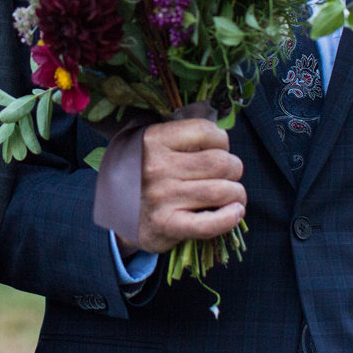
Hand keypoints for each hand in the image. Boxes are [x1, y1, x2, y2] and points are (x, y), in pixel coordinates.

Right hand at [122, 119, 244, 254]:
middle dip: (233, 168)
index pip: (205, 131)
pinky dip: (230, 218)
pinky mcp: (167, 225)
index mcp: (154, 140)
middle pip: (220, 162)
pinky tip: (235, 212)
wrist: (116, 211)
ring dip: (236, 193)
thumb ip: (183, 133)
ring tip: (233, 194)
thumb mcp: (152, 143)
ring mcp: (162, 198)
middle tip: (228, 174)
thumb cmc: (143, 171)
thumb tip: (220, 127)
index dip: (221, 140)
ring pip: (221, 191)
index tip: (219, 149)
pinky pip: (210, 224)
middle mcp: (157, 167)